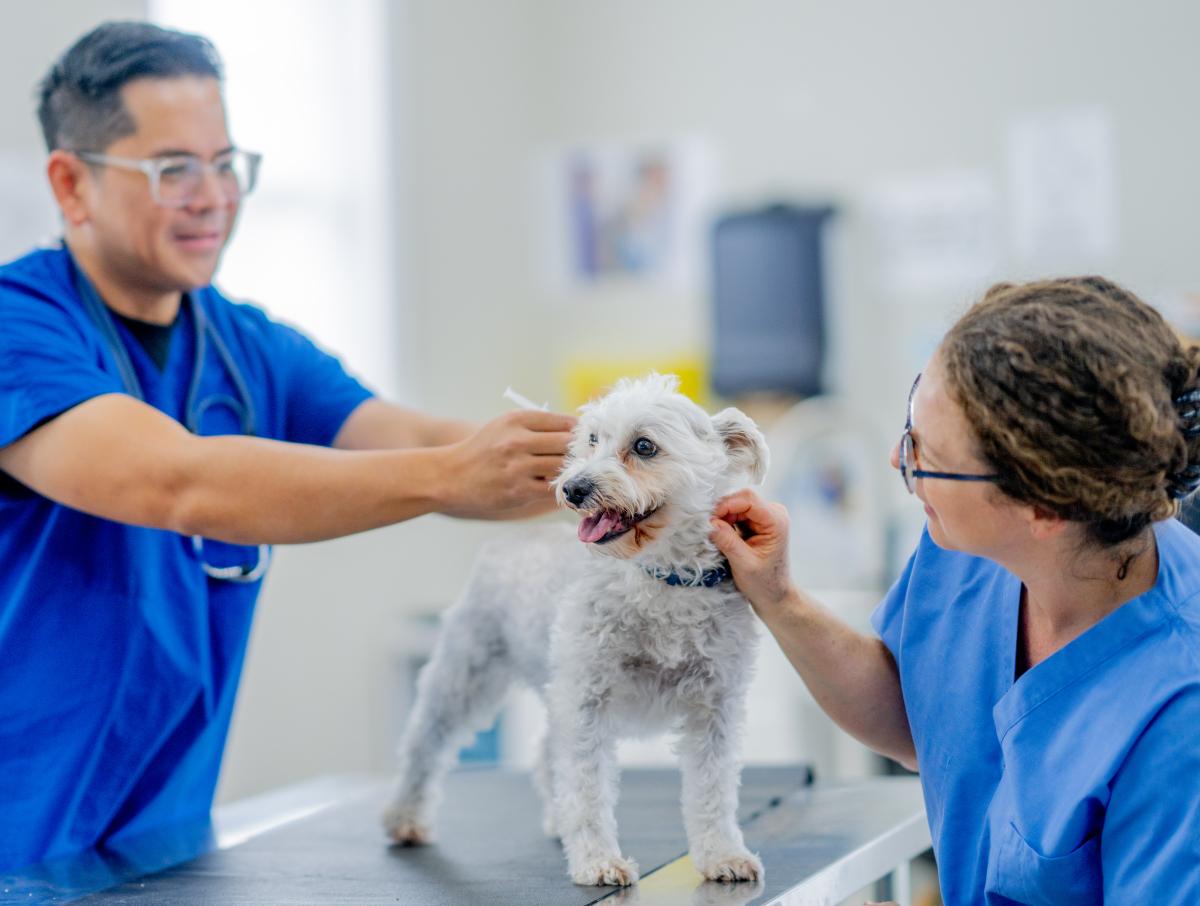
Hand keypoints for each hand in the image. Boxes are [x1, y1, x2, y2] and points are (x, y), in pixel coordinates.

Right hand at [438, 409, 575, 518]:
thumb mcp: (506, 426)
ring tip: (572, 472)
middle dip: (579, 451)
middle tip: (586, 458)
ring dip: (571, 470)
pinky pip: (553, 488)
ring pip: (562, 466)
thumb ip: (538, 426)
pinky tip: (561, 486)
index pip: (564, 422)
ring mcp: (518, 466)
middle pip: (567, 443)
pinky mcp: (519, 490)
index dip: (580, 432)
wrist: (452, 475)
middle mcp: (517, 440)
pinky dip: (561, 487)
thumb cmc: (485, 449)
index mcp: (517, 420)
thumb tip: (578, 430)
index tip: (585, 440)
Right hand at [709, 488, 793, 614]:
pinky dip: (725, 523)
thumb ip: (727, 541)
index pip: (748, 499)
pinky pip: (735, 514)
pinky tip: (722, 538)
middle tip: (710, 530)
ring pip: (735, 506)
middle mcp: (773, 513)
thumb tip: (709, 522)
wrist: (774, 595)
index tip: (709, 521)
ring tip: (717, 538)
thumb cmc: (764, 583)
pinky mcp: (756, 523)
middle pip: (740, 499)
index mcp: (776, 520)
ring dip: (723, 519)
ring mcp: (764, 517)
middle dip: (722, 512)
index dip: (726, 505)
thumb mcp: (743, 564)